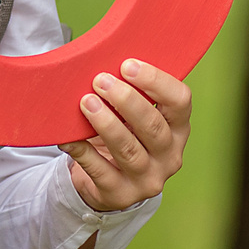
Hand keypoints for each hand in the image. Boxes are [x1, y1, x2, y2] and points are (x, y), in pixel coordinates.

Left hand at [61, 58, 190, 213]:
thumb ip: (132, 91)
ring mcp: (148, 180)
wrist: (107, 182)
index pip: (181, 101)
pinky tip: (67, 136)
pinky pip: (100, 171)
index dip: (156, 81)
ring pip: (128, 150)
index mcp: (179, 129)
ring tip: (86, 102)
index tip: (127, 65)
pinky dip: (82, 150)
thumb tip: (104, 53)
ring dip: (106, 123)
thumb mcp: (134, 115)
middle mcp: (170, 156)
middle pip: (153, 126)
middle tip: (100, 80)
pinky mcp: (120, 195)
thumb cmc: (123, 135)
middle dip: (126, 100)